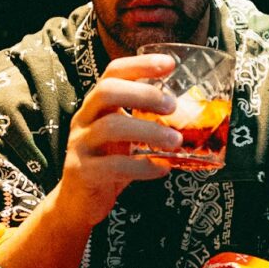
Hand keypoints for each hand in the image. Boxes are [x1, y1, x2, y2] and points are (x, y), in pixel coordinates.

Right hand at [59, 54, 181, 226]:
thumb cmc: (108, 162)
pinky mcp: (83, 172)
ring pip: (111, 127)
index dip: (140, 65)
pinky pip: (114, 165)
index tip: (170, 64)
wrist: (77, 203)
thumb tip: (191, 111)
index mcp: (96, 106)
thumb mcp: (124, 136)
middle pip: (106, 92)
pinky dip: (143, 167)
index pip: (113, 73)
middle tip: (172, 106)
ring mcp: (80, 145)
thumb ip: (145, 121)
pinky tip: (163, 169)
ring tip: (176, 140)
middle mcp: (84, 119)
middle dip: (142, 94)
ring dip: (148, 131)